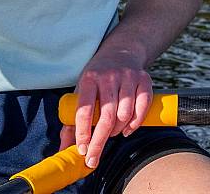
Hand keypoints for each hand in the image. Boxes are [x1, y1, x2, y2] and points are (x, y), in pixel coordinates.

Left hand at [59, 54, 152, 168]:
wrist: (121, 52)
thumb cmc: (97, 78)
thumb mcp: (81, 92)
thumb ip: (72, 122)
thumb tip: (65, 149)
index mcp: (89, 79)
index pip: (84, 110)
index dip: (82, 133)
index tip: (82, 149)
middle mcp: (108, 77)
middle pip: (106, 116)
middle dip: (99, 142)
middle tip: (94, 157)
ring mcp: (128, 78)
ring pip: (125, 114)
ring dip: (118, 131)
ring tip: (112, 133)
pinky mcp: (144, 80)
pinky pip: (142, 107)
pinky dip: (135, 123)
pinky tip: (127, 129)